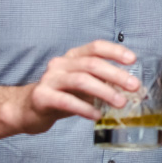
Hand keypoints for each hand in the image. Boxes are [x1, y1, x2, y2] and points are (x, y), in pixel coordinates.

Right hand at [17, 40, 140, 133]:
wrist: (27, 110)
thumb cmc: (61, 96)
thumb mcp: (83, 86)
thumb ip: (103, 83)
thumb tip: (132, 89)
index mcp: (72, 56)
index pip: (96, 47)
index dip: (115, 51)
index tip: (133, 60)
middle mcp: (61, 64)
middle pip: (92, 64)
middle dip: (116, 74)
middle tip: (134, 86)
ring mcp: (50, 79)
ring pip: (81, 80)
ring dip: (104, 91)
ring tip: (120, 103)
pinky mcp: (42, 96)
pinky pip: (66, 101)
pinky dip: (84, 108)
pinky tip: (96, 115)